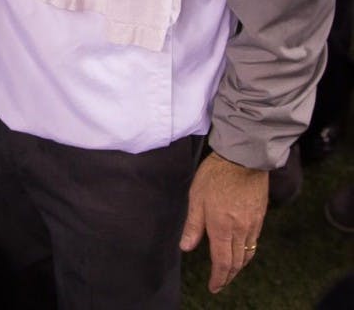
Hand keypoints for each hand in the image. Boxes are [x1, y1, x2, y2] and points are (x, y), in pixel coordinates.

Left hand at [179, 152, 267, 293]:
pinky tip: (241, 251)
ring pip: (247, 255)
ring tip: (229, 272)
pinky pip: (255, 243)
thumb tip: (186, 247)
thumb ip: (193, 225)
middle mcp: (240, 230)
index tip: (213, 287)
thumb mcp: (196, 197)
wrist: (243, 159)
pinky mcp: (260, 217)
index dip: (218, 278)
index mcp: (222, 227)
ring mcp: (252, 225)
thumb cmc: (216, 175)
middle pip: (237, 263)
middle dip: (228, 276)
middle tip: (220, 283)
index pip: (222, 262)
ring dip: (238, 267)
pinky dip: (247, 253)